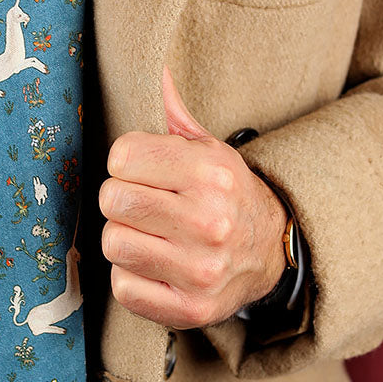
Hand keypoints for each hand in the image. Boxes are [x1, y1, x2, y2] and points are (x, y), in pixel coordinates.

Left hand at [98, 66, 286, 329]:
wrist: (270, 251)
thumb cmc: (225, 193)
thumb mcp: (210, 149)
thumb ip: (177, 116)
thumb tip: (160, 73)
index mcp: (210, 172)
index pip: (121, 155)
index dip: (125, 161)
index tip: (142, 170)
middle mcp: (209, 221)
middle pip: (112, 199)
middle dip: (120, 198)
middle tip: (142, 203)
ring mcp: (200, 269)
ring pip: (113, 242)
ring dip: (124, 237)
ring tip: (149, 233)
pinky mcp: (189, 309)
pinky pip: (122, 286)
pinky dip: (130, 276)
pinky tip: (154, 264)